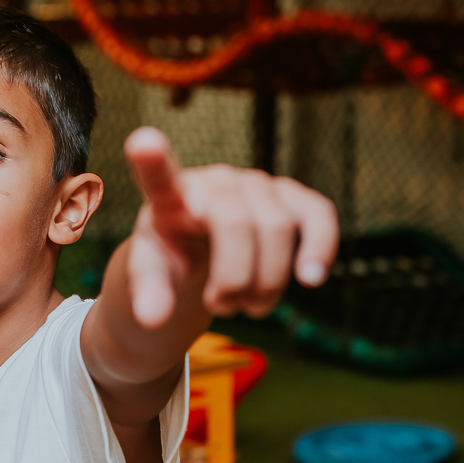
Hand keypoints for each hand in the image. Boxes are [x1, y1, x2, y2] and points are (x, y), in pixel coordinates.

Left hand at [123, 127, 337, 327]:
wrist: (203, 250)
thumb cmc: (172, 256)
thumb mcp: (151, 275)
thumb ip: (147, 293)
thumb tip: (154, 318)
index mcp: (169, 197)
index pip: (158, 177)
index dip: (152, 160)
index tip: (143, 143)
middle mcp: (215, 181)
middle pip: (235, 224)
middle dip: (234, 280)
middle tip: (220, 307)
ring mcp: (256, 185)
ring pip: (278, 228)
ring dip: (268, 282)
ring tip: (250, 306)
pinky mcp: (290, 197)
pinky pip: (317, 214)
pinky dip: (320, 247)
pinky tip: (310, 278)